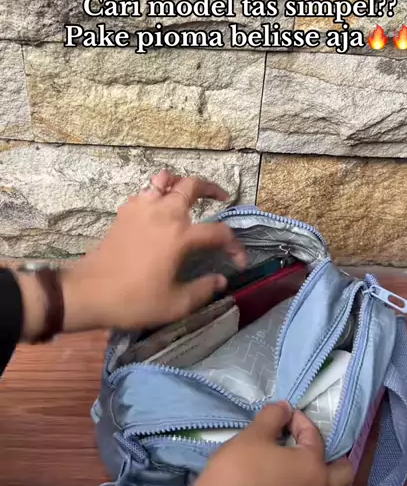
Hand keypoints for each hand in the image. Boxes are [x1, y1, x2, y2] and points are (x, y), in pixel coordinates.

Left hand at [54, 170, 245, 332]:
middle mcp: (163, 213)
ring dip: (179, 183)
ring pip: (164, 180)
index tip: (239, 262)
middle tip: (221, 197)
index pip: (219, 232)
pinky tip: (158, 212)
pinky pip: (145, 192)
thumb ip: (203, 290)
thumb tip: (220, 280)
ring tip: (186, 195)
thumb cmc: (133, 300)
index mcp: (180, 236)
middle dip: (211, 188)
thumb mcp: (175, 305)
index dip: (234, 246)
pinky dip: (156, 195)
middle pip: (192, 185)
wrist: (88, 293)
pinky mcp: (124, 213)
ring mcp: (141, 209)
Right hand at [183, 401, 353, 485]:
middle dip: (330, 458)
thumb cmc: (236, 474)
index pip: (314, 437)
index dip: (299, 422)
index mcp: (313, 467)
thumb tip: (284, 408)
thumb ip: (272, 418)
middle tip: (307, 452)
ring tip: (300, 485)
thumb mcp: (252, 436)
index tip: (284, 417)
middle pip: (343, 475)